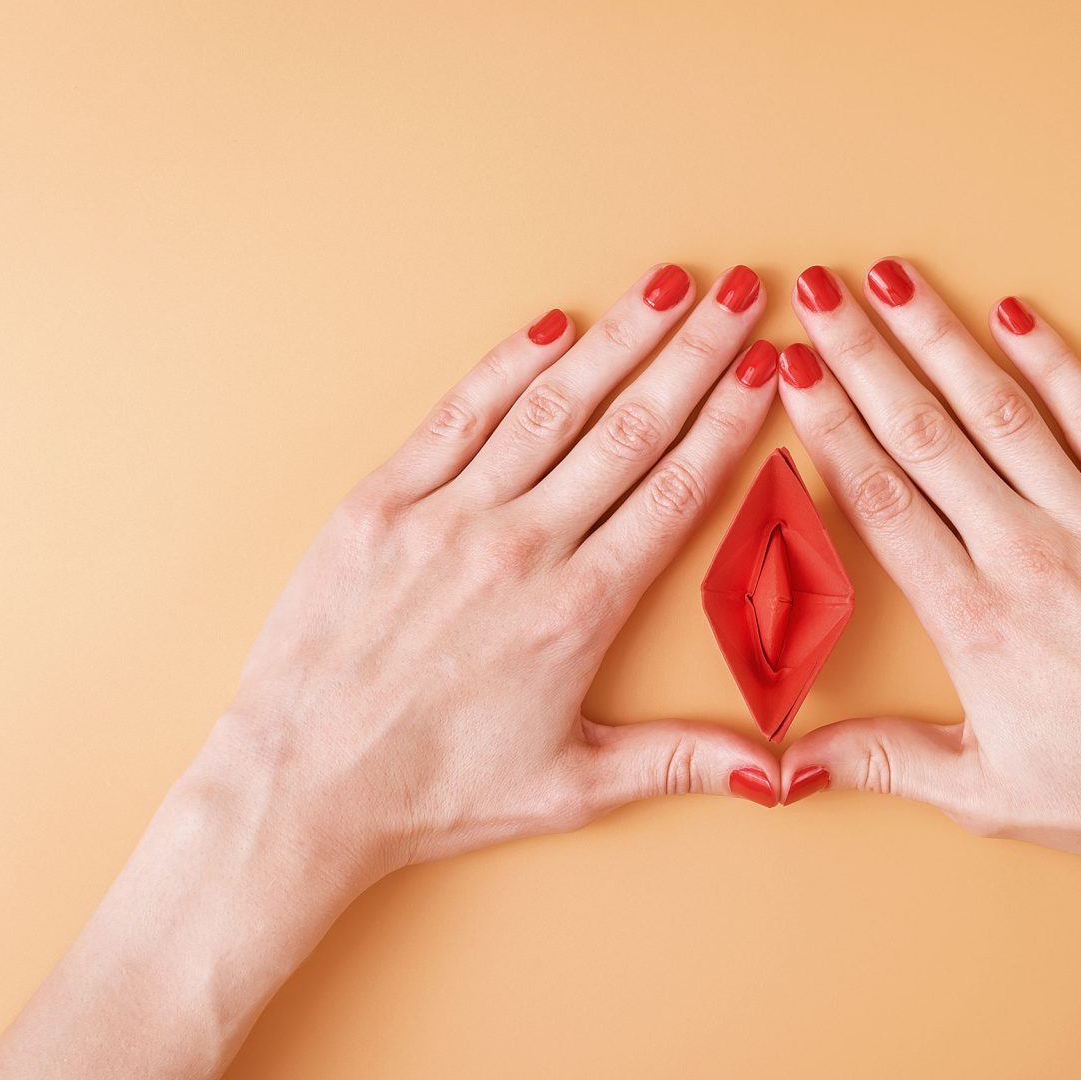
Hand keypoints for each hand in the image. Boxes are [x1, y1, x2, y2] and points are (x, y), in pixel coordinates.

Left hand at [176, 262, 784, 900]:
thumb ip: (684, 762)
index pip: (676, 489)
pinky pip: (459, 415)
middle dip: (695, 352)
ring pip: (553, 405)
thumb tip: (778, 775)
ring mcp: (446, 517)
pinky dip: (509, 365)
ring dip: (619, 338)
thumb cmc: (436, 794)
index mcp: (579, 610)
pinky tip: (555, 325)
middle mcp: (520, 548)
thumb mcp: (575, 787)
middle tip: (743, 293)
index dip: (728, 420)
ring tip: (670, 285)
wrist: (302, 788)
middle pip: (630, 428)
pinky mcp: (379, 506)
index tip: (768, 368)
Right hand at [775, 260, 1080, 895]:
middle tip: (816, 290)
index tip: (791, 371)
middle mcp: (1026, 554)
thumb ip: (880, 760)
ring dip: (940, 337)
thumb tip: (785, 765)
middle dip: (861, 354)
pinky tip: (1016, 314)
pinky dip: (1055, 363)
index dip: (827, 425)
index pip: (879, 498)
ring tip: (892, 279)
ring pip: (999, 409)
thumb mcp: (985, 794)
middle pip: (923, 434)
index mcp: (973, 620)